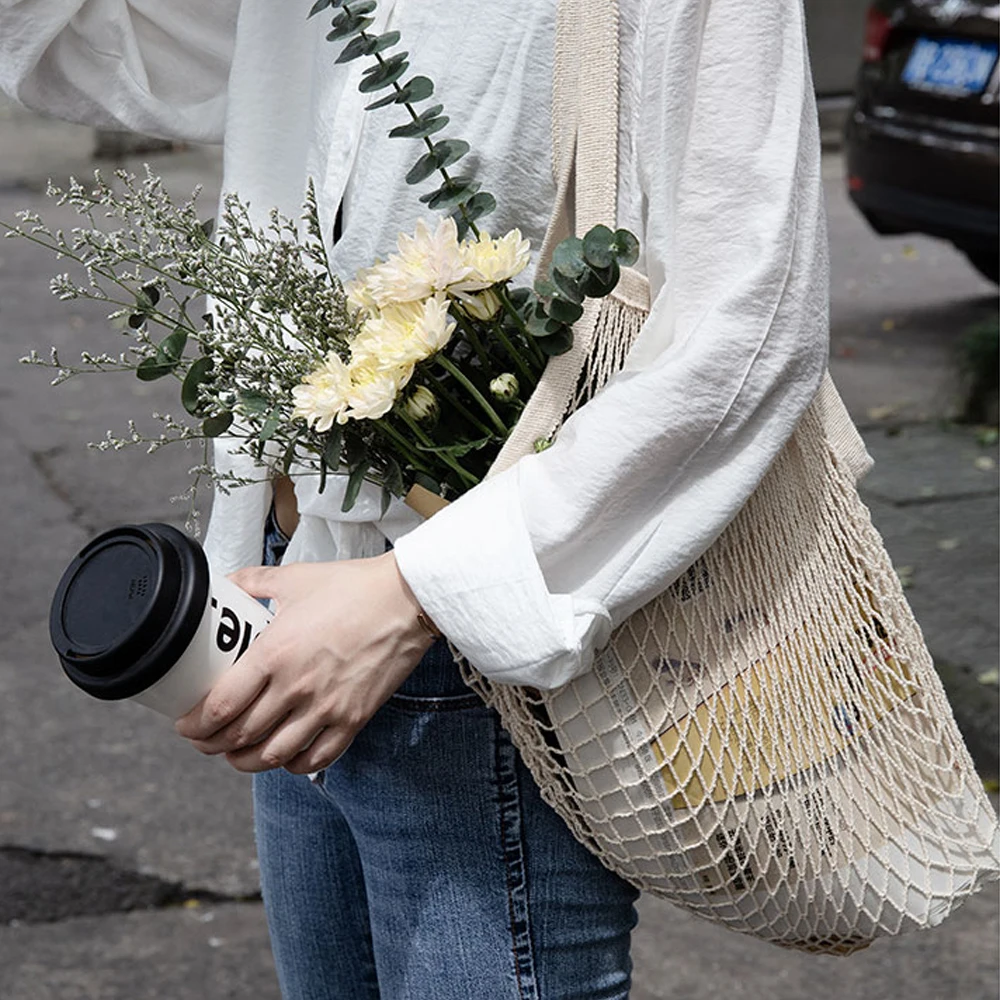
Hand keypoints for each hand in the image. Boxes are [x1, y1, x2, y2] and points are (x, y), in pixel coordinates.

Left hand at [174, 552, 433, 773]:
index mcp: (276, 653)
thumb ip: (254, 581)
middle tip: (204, 740)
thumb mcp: (295, 578)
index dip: (195, 724)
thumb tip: (226, 584)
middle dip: (212, 745)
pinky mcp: (353, 719)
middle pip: (240, 736)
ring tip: (236, 754)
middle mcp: (297, 687)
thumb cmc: (354, 587)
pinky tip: (283, 756)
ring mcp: (327, 708)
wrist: (408, 600)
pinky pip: (315, 759)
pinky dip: (292, 765)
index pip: (221, 706)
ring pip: (273, 756)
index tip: (186, 724)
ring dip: (246, 761)